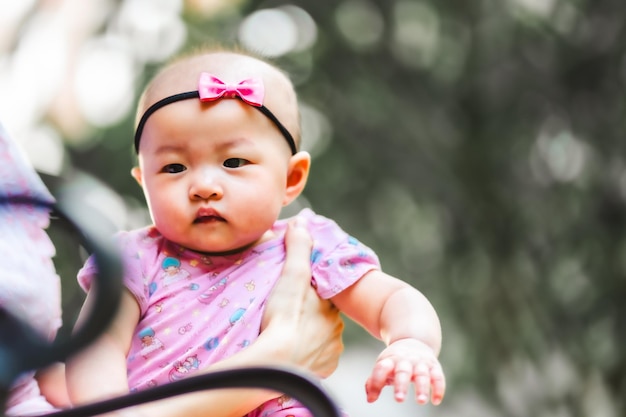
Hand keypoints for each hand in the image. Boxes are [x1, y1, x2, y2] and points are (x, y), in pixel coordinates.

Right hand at [261, 217, 343, 377]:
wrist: (276, 361)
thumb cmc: (284, 316)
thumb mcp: (291, 275)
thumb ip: (299, 247)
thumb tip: (303, 219)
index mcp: (332, 307)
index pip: (325, 295)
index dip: (312, 293)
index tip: (297, 294)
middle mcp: (337, 330)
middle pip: (323, 318)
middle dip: (310, 316)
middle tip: (288, 315)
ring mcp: (331, 353)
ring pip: (320, 340)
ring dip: (308, 337)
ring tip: (286, 335)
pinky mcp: (323, 371)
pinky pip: (316, 361)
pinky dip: (306, 356)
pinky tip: (292, 353)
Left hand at [365, 338, 444, 404]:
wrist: (413, 340)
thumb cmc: (395, 360)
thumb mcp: (384, 365)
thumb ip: (374, 381)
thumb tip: (369, 399)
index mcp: (390, 360)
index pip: (381, 369)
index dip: (376, 382)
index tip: (372, 398)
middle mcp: (406, 360)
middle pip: (403, 372)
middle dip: (401, 385)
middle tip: (399, 399)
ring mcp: (421, 363)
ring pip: (422, 374)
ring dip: (422, 388)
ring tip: (421, 401)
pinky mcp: (434, 366)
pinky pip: (438, 377)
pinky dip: (439, 388)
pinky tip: (436, 401)